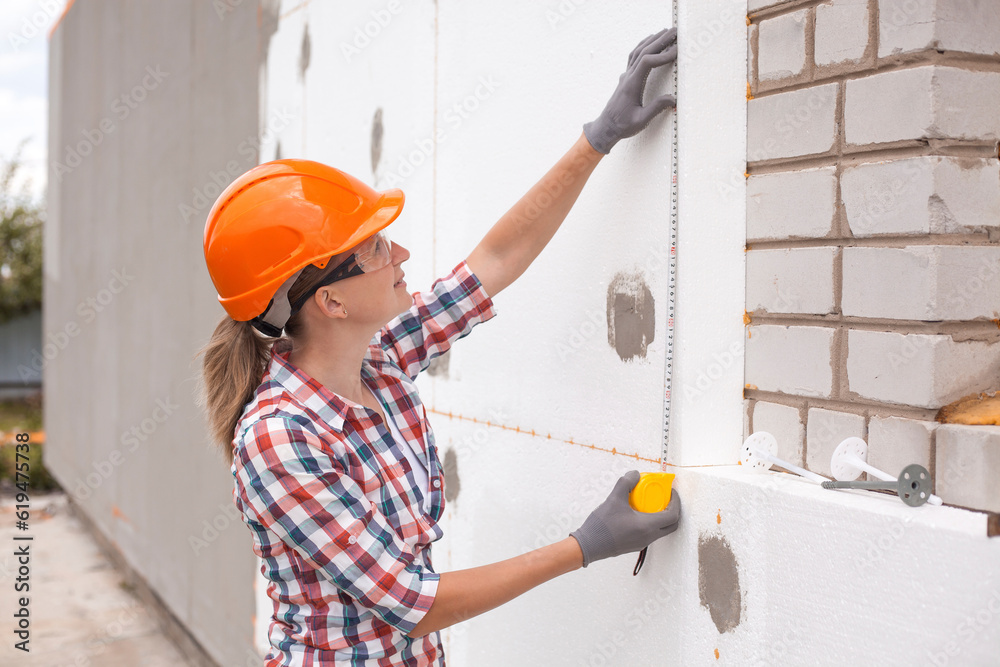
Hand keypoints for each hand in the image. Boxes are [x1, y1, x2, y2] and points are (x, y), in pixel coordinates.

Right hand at [569, 470, 681, 566]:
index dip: (675, 502)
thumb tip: (635, 474)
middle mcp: (648, 537)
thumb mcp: (614, 499)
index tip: (671, 492)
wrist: (589, 545)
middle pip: (671, 525)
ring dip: (660, 516)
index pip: (673, 515)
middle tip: (664, 498)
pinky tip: (636, 512)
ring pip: (661, 530)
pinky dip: (650, 521)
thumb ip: (626, 483)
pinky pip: (650, 533)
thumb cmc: (602, 526)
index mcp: (647, 526)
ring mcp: (642, 543)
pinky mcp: (635, 545)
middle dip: (672, 510)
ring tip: (648, 503)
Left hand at [583, 27, 677, 154]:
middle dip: (660, 40)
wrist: (606, 127)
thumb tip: (672, 98)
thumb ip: (656, 108)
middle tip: (675, 32)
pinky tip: (650, 42)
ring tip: (666, 32)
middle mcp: (627, 77)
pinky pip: (634, 56)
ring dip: (652, 40)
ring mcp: (626, 76)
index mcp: (631, 85)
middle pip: (643, 51)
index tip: (676, 52)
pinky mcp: (626, 78)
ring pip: (638, 51)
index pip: (647, 62)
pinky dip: (643, 46)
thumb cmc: (622, 125)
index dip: (662, 55)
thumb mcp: (641, 120)